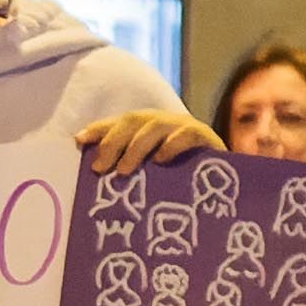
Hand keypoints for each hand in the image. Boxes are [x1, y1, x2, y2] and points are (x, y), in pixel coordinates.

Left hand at [78, 108, 223, 176]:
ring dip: (136, 147)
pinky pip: (186, 134)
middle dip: (113, 141)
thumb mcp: (152, 176)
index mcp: (148, 128)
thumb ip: (130, 169)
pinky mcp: (205, 137)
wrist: (225, 183)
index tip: (79, 141)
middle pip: (133, 121)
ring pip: (155, 126)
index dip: (99, 129)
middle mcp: (164, 122)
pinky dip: (171, 146)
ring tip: (123, 170)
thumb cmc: (181, 182)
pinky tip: (160, 161)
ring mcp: (184, 127)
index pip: (119, 122)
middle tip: (100, 168)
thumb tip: (96, 173)